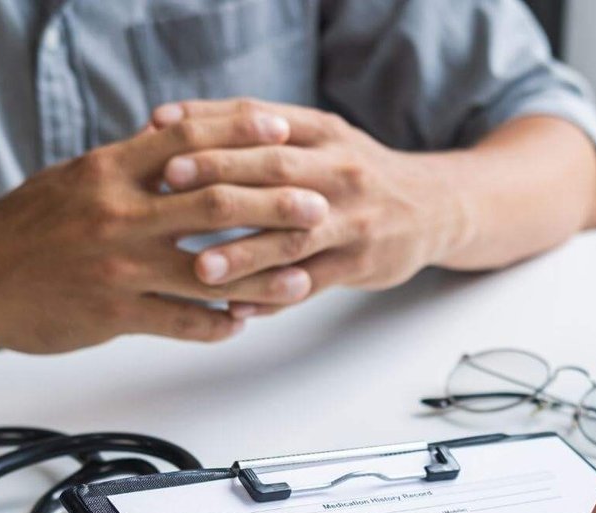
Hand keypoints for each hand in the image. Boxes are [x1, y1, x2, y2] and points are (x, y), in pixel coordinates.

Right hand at [0, 108, 329, 352]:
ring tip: (301, 279)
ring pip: (210, 272)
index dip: (242, 133)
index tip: (286, 130)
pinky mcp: (113, 313)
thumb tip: (180, 138)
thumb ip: (132, 163)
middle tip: (319, 207)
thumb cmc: (24, 228)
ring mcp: (118, 266)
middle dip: (275, 205)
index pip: (190, 140)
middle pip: (215, 203)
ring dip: (263, 277)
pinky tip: (242, 324)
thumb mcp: (76, 179)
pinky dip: (218, 324)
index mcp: (110, 170)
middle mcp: (118, 213)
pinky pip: (182, 323)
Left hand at [149, 99, 464, 304]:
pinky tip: (239, 310)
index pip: (261, 119)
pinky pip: (313, 284)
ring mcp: (354, 220)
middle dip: (220, 176)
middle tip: (169, 190)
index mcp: (322, 132)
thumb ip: (255, 130)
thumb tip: (168, 123)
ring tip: (200, 270)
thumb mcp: (318, 137)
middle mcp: (340, 170)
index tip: (161, 132)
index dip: (211, 125)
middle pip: (276, 169)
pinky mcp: (362, 263)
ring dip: (245, 254)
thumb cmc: (356, 172)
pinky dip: (274, 299)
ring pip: (294, 236)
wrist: (434, 207)